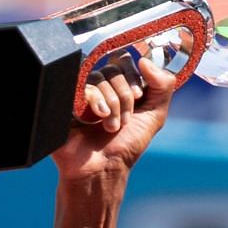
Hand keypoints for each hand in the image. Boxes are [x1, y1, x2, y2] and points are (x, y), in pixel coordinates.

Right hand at [51, 44, 180, 183]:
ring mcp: (80, 91)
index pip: (124, 60)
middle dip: (125, 98)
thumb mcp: (155, 115)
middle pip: (113, 69)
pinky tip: (96, 119)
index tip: (139, 97)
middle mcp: (99, 85)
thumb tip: (146, 60)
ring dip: (113, 106)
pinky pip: (81, 85)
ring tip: (111, 127)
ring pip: (99, 78)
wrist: (103, 168)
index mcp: (118, 85)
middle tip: (124, 121)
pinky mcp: (65, 98)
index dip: (133, 76)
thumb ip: (163, 86)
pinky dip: (96, 102)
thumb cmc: (127, 145)